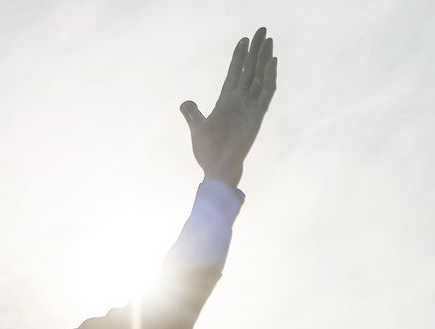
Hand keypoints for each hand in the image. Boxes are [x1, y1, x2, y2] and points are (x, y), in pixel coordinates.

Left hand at [181, 27, 276, 188]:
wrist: (218, 168)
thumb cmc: (208, 151)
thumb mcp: (198, 128)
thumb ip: (193, 113)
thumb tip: (185, 103)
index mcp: (226, 101)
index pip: (234, 73)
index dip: (239, 57)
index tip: (243, 40)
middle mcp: (240, 101)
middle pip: (249, 70)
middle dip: (255, 50)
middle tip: (261, 31)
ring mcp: (250, 107)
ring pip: (259, 77)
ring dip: (264, 59)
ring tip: (268, 41)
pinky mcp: (257, 116)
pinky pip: (265, 93)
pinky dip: (269, 78)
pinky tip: (272, 62)